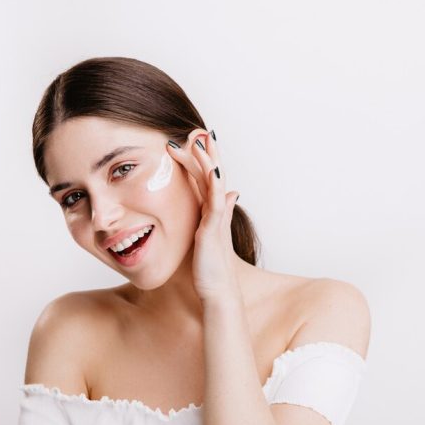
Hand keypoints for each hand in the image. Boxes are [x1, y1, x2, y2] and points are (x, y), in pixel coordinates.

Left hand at [166, 129, 240, 305]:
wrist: (218, 292)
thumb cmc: (210, 269)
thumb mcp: (208, 238)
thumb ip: (215, 217)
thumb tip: (230, 195)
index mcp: (211, 213)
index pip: (206, 180)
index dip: (201, 160)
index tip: (194, 141)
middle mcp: (216, 212)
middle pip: (211, 175)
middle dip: (205, 153)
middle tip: (198, 132)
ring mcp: (216, 219)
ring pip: (213, 184)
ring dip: (207, 161)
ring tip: (199, 141)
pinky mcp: (213, 230)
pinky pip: (215, 203)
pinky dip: (214, 185)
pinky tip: (211, 170)